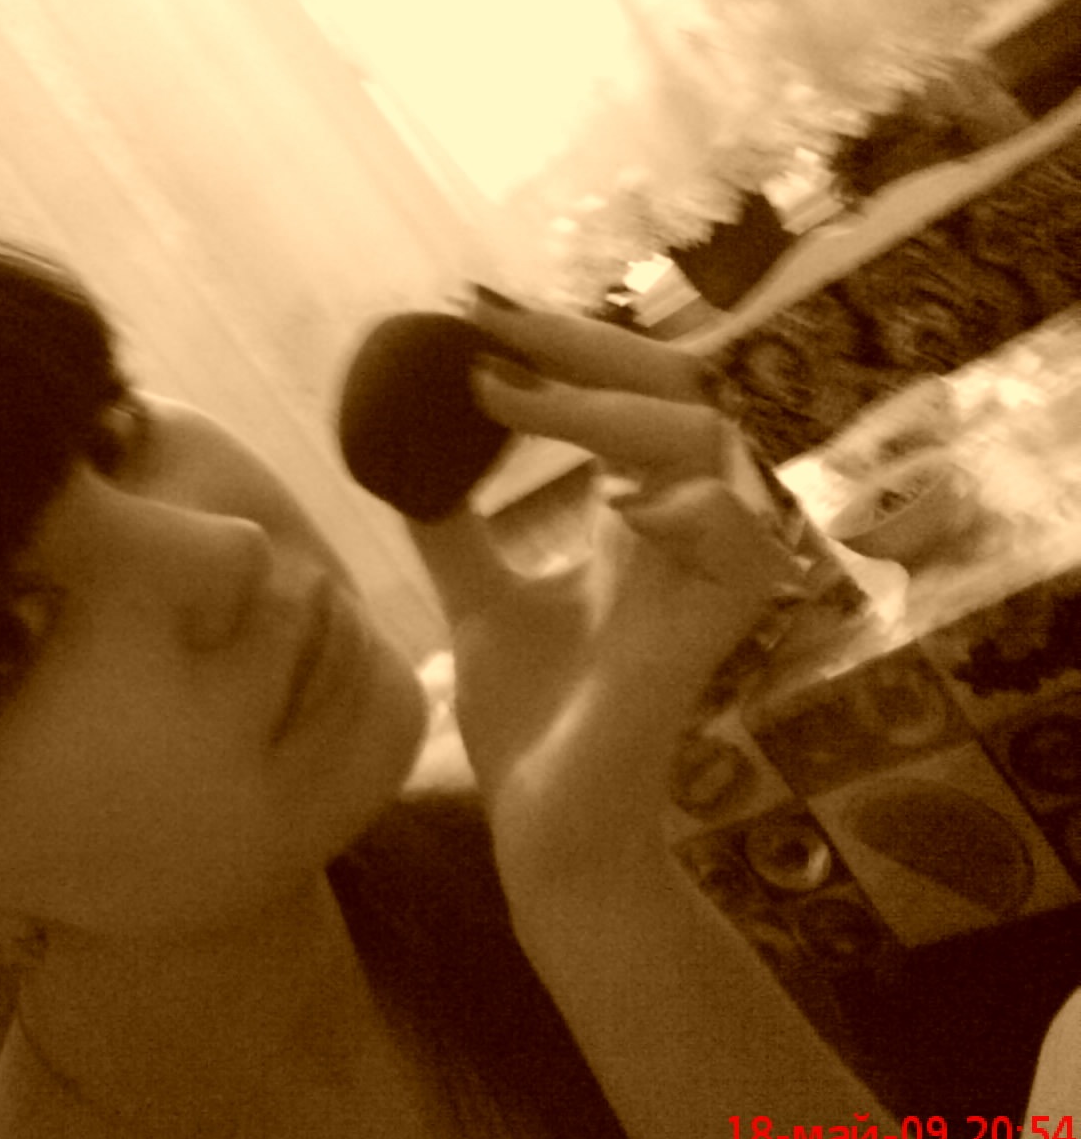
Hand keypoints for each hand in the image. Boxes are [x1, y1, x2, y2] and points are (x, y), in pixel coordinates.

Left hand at [407, 300, 797, 791]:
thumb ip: (453, 524)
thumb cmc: (533, 723)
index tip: (469, 311)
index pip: (624, 392)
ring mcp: (709, 570)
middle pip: (672, 384)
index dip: (559, 345)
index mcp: (636, 514)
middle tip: (484, 322)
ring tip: (503, 399)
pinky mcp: (720, 623)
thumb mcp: (477, 598)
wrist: (549, 828)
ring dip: (599, 404)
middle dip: (578, 343)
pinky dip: (676, 499)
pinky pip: (738, 532)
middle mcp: (683, 527)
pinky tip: (605, 500)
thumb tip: (401, 451)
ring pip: (703, 434)